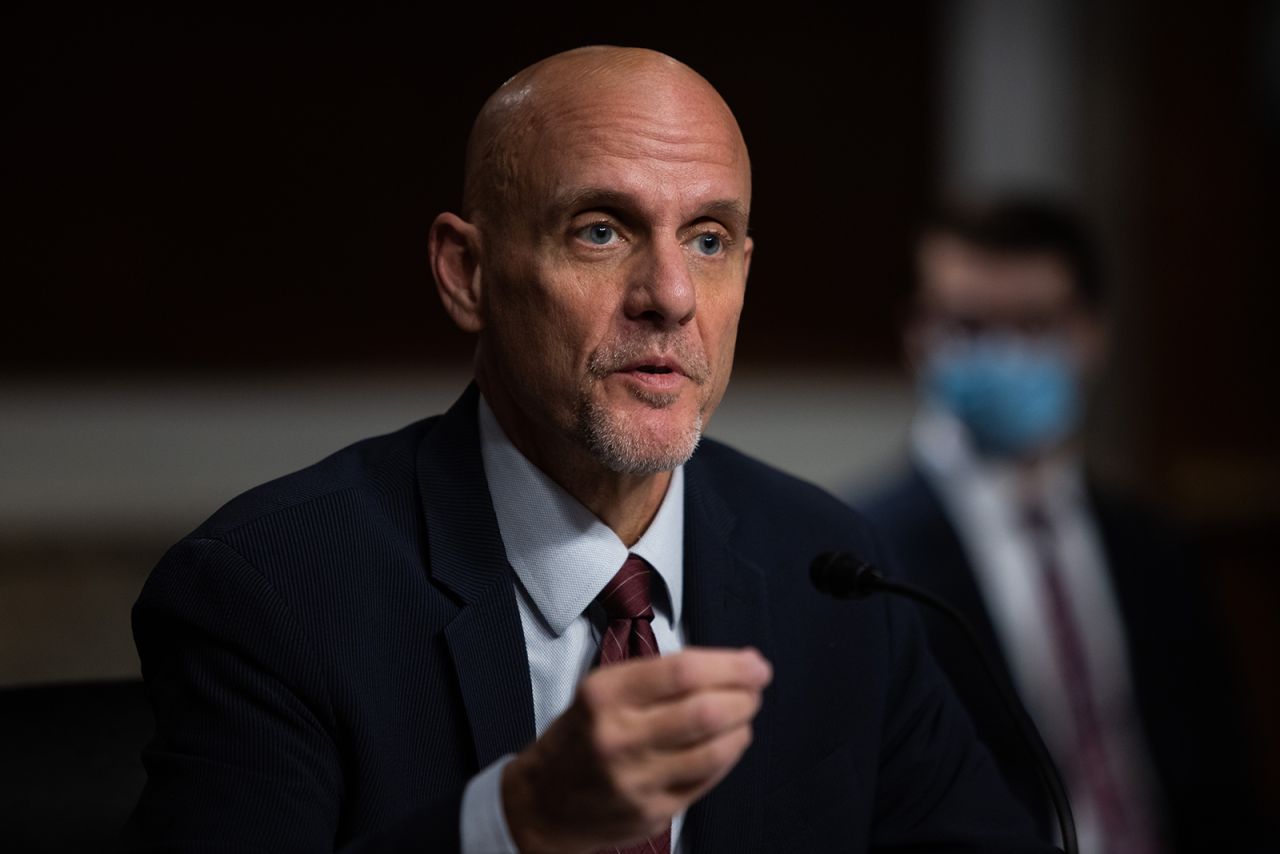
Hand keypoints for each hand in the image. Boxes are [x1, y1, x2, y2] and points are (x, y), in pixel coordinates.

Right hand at [501, 646, 771, 853]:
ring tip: (744, 714)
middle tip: (756, 687)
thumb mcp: (603, 691)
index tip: (754, 663)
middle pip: (705, 712)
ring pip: (714, 750)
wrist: (543, 802)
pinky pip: (706, 780)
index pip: (683, 672)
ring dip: (742, 726)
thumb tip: (732, 665)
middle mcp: (619, 737)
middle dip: (745, 695)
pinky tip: (726, 744)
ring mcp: (636, 780)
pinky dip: (726, 756)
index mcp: (605, 695)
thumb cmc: (582, 735)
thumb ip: (659, 678)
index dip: (730, 666)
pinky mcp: (652, 812)